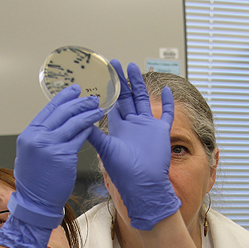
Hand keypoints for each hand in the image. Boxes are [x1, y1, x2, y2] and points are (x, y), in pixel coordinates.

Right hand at [0, 86, 102, 247]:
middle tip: (91, 97)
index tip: (74, 90)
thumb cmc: (34, 182)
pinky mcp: (64, 156)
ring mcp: (50, 146)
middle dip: (78, 102)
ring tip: (98, 107)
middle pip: (62, 112)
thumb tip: (55, 124)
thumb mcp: (30, 155)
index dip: (63, 98)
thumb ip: (41, 138)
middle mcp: (37, 138)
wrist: (36, 204)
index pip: (48, 110)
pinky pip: (80, 137)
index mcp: (28, 135)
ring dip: (87, 113)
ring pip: (73, 122)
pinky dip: (88, 128)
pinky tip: (95, 123)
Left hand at [87, 61, 180, 229]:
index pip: (113, 103)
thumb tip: (81, 120)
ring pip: (144, 100)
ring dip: (139, 85)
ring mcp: (147, 127)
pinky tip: (165, 90)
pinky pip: (166, 114)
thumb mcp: (106, 149)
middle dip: (122, 80)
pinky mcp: (161, 132)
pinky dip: (167, 102)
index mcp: (119, 128)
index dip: (109, 89)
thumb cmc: (123, 172)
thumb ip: (95, 134)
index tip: (105, 74)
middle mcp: (133, 125)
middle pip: (127, 97)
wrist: (143, 184)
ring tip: (134, 67)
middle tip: (116, 63)